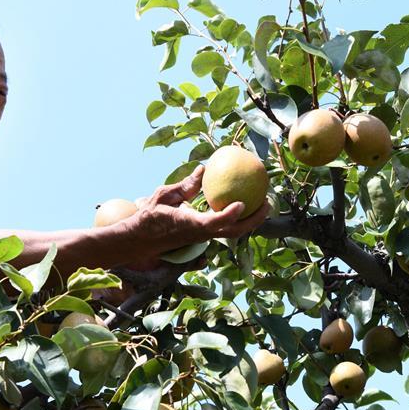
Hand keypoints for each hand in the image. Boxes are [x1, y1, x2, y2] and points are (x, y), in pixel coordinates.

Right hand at [132, 165, 270, 253]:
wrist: (141, 239)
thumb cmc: (150, 216)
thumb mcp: (164, 195)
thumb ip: (185, 185)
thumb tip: (203, 169)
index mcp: (190, 225)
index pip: (214, 223)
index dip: (230, 215)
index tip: (242, 203)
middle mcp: (201, 234)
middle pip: (233, 232)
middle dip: (254, 220)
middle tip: (267, 202)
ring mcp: (204, 238)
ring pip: (232, 233)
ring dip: (250, 221)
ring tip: (263, 204)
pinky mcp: (204, 237)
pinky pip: (225, 229)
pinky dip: (238, 220)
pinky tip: (245, 207)